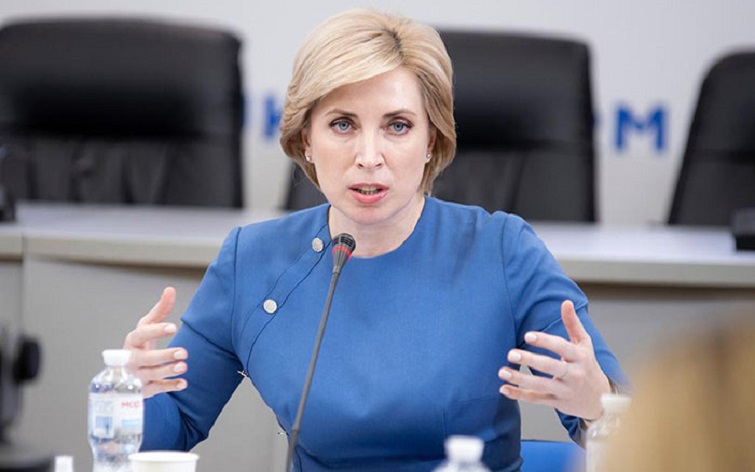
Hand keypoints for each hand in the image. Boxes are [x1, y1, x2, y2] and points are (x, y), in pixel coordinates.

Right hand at [123, 287, 187, 398]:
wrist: (124, 372)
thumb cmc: (139, 344)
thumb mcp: (147, 326)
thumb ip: (160, 310)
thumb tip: (171, 289)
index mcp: (132, 341)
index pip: (141, 334)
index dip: (156, 330)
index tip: (173, 327)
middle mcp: (131, 359)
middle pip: (146, 358)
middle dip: (164, 355)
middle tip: (184, 352)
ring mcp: (136, 376)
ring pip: (151, 375)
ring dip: (168, 371)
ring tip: (184, 366)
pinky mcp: (143, 390)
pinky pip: (156, 390)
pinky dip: (169, 387)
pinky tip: (184, 383)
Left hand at [498, 300, 610, 419]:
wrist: (601, 399)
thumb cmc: (588, 365)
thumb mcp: (584, 344)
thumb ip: (573, 324)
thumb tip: (566, 302)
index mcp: (580, 356)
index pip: (562, 347)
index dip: (545, 341)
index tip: (527, 335)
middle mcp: (574, 374)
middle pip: (551, 367)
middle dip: (530, 360)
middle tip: (511, 353)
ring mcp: (565, 390)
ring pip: (542, 385)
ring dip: (520, 379)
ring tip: (502, 371)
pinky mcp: (558, 403)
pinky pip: (537, 399)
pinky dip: (519, 395)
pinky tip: (504, 389)